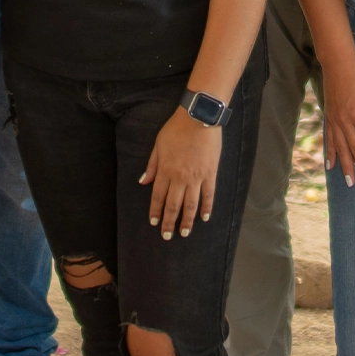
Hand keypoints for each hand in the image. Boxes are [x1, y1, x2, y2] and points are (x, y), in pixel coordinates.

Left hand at [140, 111, 224, 238]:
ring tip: (185, 233)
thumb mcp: (158, 145)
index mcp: (165, 171)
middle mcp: (180, 178)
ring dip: (187, 220)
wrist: (198, 119)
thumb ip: (152, 165)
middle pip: (173, 205)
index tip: (154, 223)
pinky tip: (206, 217)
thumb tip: (143, 182)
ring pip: (191, 204)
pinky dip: (207, 207)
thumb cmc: (176, 130)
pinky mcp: (211, 173)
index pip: (158, 197)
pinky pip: (209, 194)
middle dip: (169, 222)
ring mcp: (196, 177)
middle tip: (168, 236)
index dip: (156, 211)